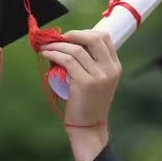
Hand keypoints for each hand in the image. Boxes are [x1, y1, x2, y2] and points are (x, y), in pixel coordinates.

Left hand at [40, 30, 120, 160]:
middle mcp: (109, 69)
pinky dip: (54, 53)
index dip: (85, 32)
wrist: (89, 128)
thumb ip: (92, 64)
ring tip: (46, 47)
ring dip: (57, 44)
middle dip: (73, 34)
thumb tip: (72, 45)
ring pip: (75, 49)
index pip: (104, 37)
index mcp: (115, 67)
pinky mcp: (83, 82)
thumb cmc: (89, 105)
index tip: (70, 37)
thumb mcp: (98, 82)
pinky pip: (66, 60)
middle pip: (93, 37)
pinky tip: (46, 54)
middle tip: (58, 38)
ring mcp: (98, 76)